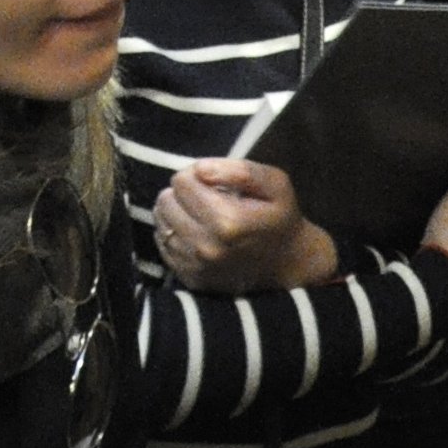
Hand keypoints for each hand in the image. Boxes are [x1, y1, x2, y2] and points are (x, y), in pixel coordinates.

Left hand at [152, 159, 339, 293]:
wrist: (287, 262)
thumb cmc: (279, 218)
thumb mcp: (275, 184)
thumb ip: (240, 171)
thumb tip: (200, 169)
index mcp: (227, 221)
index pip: (181, 181)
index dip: (195, 175)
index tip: (212, 183)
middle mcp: (206, 247)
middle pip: (165, 201)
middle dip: (183, 194)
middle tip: (205, 199)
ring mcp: (196, 266)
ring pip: (160, 223)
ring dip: (176, 214)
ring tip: (200, 215)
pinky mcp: (189, 279)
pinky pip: (163, 245)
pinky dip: (174, 235)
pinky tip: (196, 233)